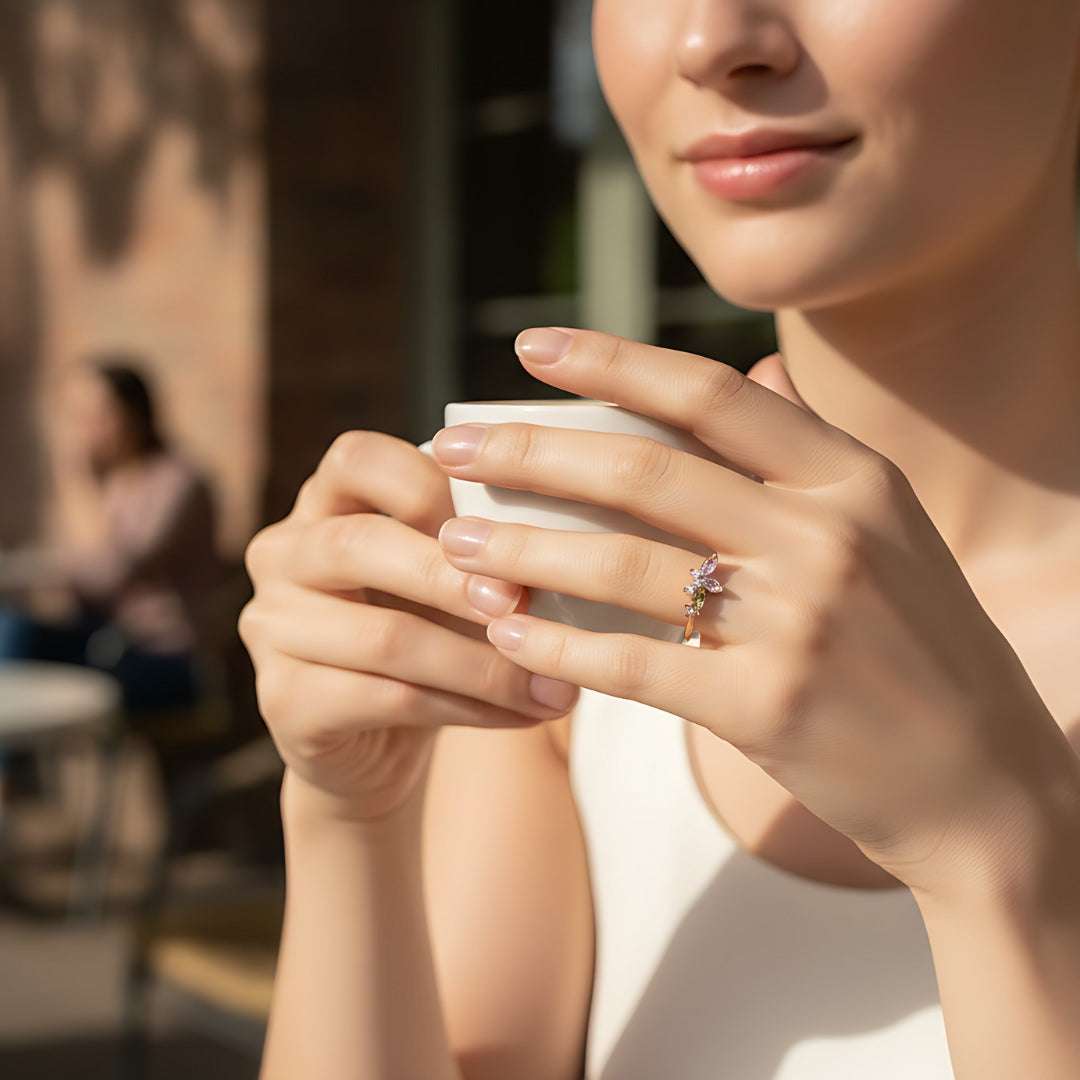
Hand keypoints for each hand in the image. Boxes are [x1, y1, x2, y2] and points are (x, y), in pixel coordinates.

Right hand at [238, 431, 580, 823]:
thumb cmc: (428, 634)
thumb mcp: (448, 579)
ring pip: (385, 636)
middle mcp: (282, 555)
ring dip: (482, 662)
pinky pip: (388, 698)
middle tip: (524, 603)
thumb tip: (564, 540)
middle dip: (454, 576)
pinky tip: (521, 713)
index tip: (503, 522)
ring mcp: (272, 629)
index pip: (357, 460)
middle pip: (361, 544)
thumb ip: (479, 547)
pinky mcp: (284, 701)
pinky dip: (468, 707)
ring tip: (553, 683)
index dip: (429, 482)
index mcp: (323, 503)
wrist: (376, 742)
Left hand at [429, 327, 1079, 897]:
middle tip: (450, 445)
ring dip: (524, 547)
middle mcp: (826, 534)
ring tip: (454, 541)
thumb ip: (812, 450)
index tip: (529, 347)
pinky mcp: (770, 706)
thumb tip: (755, 372)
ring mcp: (799, 621)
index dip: (609, 363)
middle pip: (642, 471)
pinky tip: (506, 631)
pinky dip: (561, 644)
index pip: (706, 394)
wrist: (987, 783)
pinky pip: (636, 664)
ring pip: (623, 565)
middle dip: (529, 452)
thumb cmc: (923, 649)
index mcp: (852, 476)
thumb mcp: (890, 527)